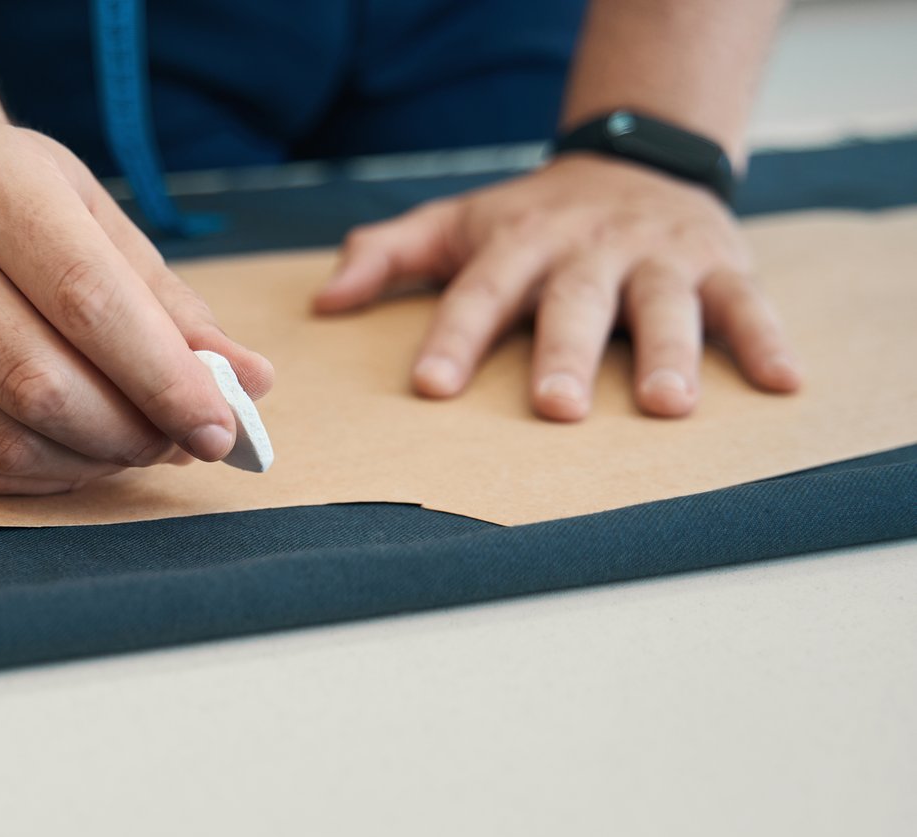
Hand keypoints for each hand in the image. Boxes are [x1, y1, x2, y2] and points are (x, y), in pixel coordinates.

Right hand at [0, 125, 272, 493]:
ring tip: (135, 444)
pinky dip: (45, 474)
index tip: (219, 426)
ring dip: (92, 461)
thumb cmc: (18, 200)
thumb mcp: (98, 219)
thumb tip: (247, 380)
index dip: (163, 379)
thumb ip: (170, 304)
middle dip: (130, 432)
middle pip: (41, 382)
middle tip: (180, 442)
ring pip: (6, 433)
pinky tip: (80, 454)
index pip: (88, 301)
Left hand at [313, 155, 801, 419]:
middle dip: (565, 352)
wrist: (635, 160)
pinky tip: (782, 383)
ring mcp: (657, 256)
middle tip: (557, 407)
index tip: (431, 387)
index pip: (479, 292)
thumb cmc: (531, 217)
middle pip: (574, 303)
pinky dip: (767, 341)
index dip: (454, 338)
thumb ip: (389, 255)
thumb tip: (324, 300)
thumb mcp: (457, 223)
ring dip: (669, 352)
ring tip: (666, 406)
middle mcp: (588, 249)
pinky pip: (747, 303)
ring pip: (664, 304)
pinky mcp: (719, 263)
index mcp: (519, 244)